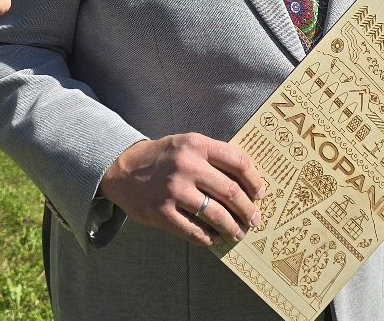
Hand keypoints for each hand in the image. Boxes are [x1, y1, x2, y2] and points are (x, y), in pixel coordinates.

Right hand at [98, 134, 265, 247]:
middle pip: (230, 191)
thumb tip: (248, 183)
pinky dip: (208, 237)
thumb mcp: (187, 145)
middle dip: (247, 208)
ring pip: (215, 213)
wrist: (122, 170)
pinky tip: (215, 238)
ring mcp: (173, 190)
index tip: (260, 193)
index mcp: (196, 144)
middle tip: (255, 218)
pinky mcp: (161, 212)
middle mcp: (186, 165)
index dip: (255, 180)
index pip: (238, 162)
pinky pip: (193, 230)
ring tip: (239, 232)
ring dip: (232, 226)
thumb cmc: (163, 158)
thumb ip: (213, 157)